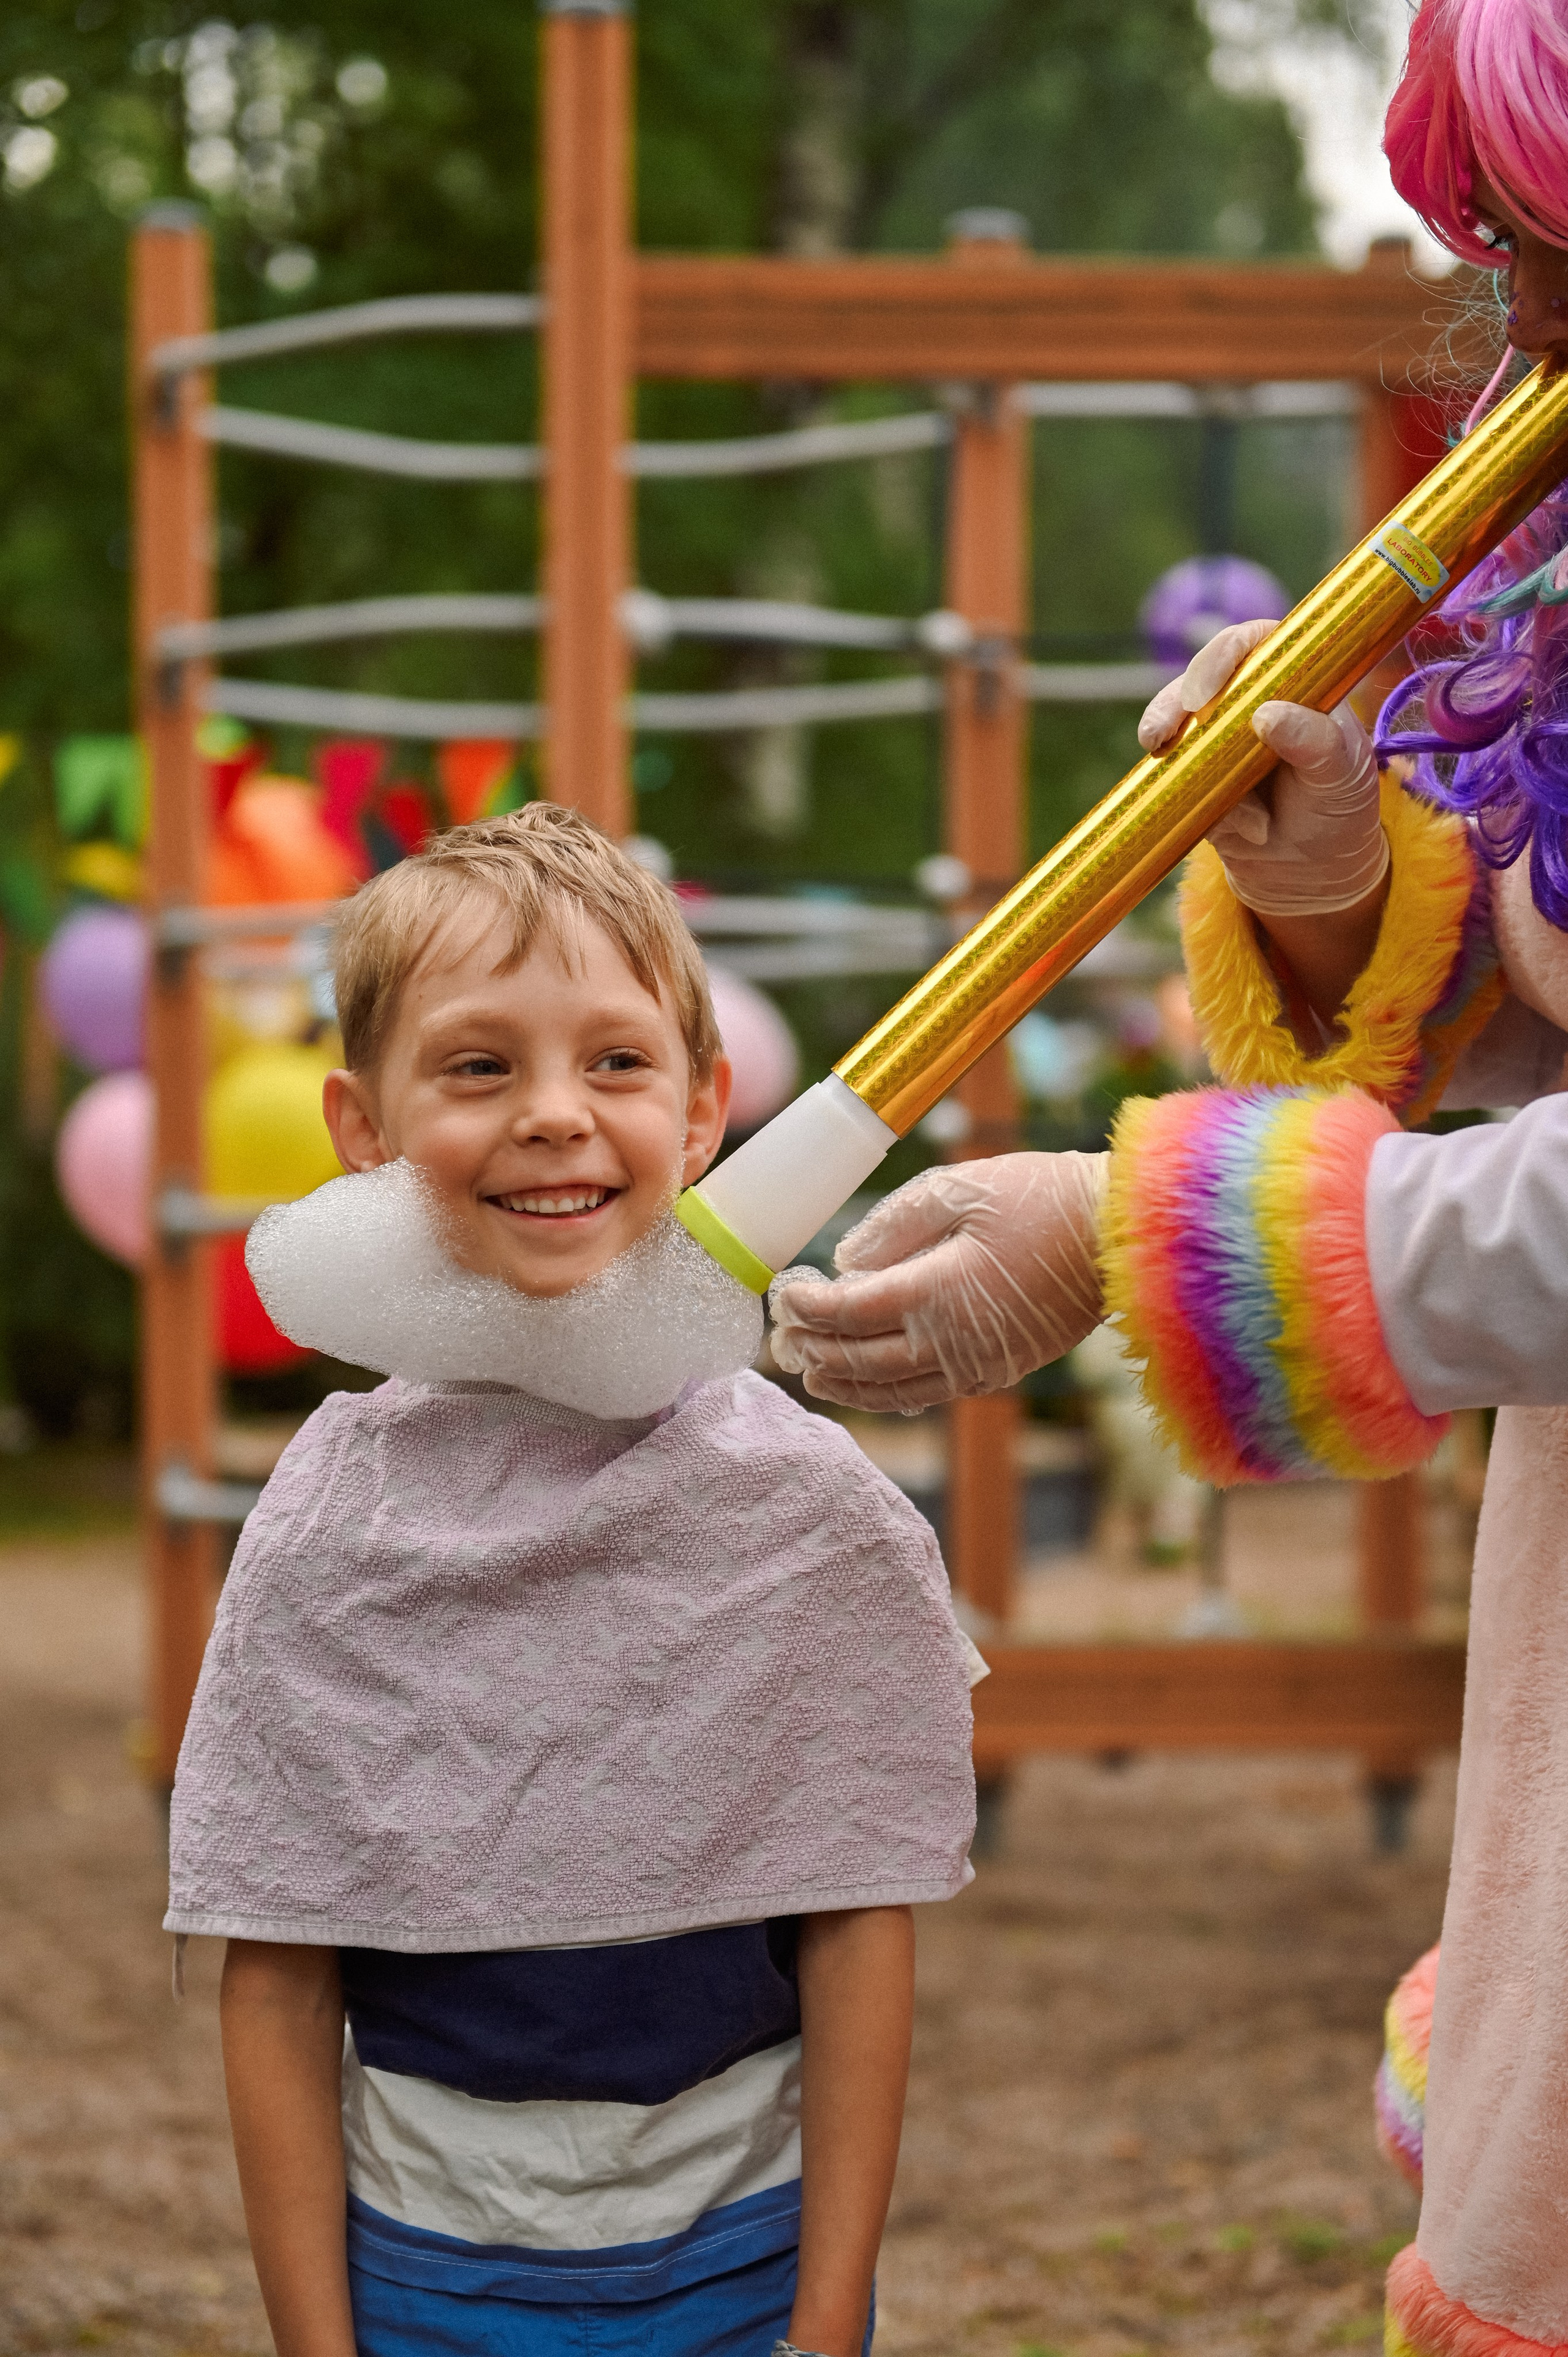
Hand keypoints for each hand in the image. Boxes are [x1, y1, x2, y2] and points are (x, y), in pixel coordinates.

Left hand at [769, 1152, 1106, 1412]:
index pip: (848, 1312)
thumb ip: (894, 1225)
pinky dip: (892, 1393)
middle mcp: (951, 1341)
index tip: (782, 1296)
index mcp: (935, 1293)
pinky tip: (875, 1383)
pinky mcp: (1002, 1370)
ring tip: (814, 1375)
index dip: (808, 1308)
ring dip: (847, 1384)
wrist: (1125, 1235)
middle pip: (861, 1359)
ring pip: (893, 1389)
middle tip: (781, 1343)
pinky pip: (932, 1392)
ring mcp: (978, 1364)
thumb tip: (846, 1261)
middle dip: (815, 1351)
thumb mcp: (960, 1188)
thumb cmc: (1043, 1199)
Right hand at [1138, 619, 1387, 916]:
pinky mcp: (1192, 780)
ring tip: (1195, 785)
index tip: (1208, 689)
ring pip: (1174, 727)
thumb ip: (1315, 740)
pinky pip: (1174, 781)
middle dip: (1174, 702)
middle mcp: (1246, 703)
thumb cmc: (1338, 808)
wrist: (1314, 872)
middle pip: (1199, 680)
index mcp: (1292, 683)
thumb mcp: (1342, 775)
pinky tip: (1237, 828)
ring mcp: (1214, 741)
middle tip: (1165, 732)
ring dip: (1171, 749)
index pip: (1254, 645)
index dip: (1225, 654)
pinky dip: (1191, 802)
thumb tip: (1267, 714)